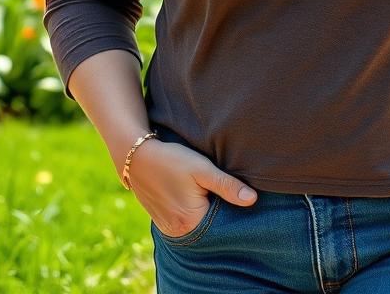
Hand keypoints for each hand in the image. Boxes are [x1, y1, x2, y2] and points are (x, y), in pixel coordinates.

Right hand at [123, 138, 257, 237]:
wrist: (136, 156)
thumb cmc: (172, 159)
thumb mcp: (202, 169)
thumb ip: (227, 186)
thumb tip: (253, 200)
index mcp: (190, 222)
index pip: (222, 223)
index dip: (232, 209)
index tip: (239, 195)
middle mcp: (178, 232)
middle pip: (209, 225)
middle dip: (219, 211)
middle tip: (222, 190)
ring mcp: (168, 229)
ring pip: (197, 223)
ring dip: (205, 211)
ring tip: (208, 192)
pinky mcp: (162, 223)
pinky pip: (184, 222)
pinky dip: (191, 212)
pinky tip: (194, 197)